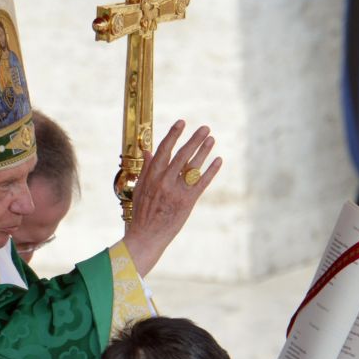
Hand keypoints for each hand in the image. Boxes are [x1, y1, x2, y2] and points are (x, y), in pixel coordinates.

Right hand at [122, 120, 221, 275]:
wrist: (146, 236)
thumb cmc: (142, 213)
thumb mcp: (140, 189)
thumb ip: (146, 169)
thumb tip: (148, 151)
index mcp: (151, 176)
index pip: (164, 150)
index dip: (174, 135)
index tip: (182, 122)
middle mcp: (164, 182)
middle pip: (182, 155)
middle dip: (194, 140)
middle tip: (205, 128)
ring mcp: (176, 192)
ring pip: (193, 167)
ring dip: (204, 151)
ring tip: (212, 140)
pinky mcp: (187, 202)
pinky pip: (201, 183)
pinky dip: (211, 171)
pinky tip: (218, 160)